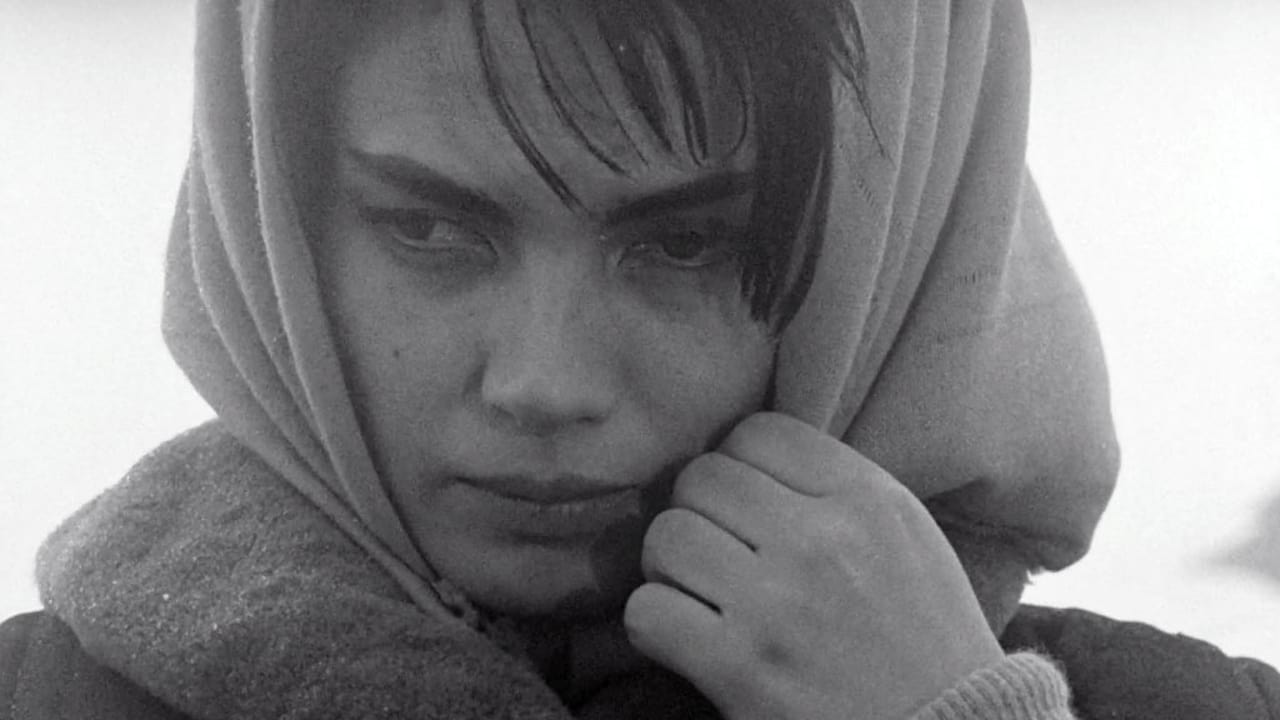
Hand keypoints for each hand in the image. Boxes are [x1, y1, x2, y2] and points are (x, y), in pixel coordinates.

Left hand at [623, 413, 1004, 719]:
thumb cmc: (923, 635)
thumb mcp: (904, 534)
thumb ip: (836, 487)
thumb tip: (747, 457)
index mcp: (866, 498)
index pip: (755, 433)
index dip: (737, 467)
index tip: (746, 506)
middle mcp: (820, 539)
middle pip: (700, 478)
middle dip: (698, 514)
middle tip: (716, 552)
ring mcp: (776, 603)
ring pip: (665, 537)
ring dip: (668, 567)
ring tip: (697, 592)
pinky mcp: (740, 667)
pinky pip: (647, 610)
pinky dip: (654, 625)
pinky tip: (684, 638)